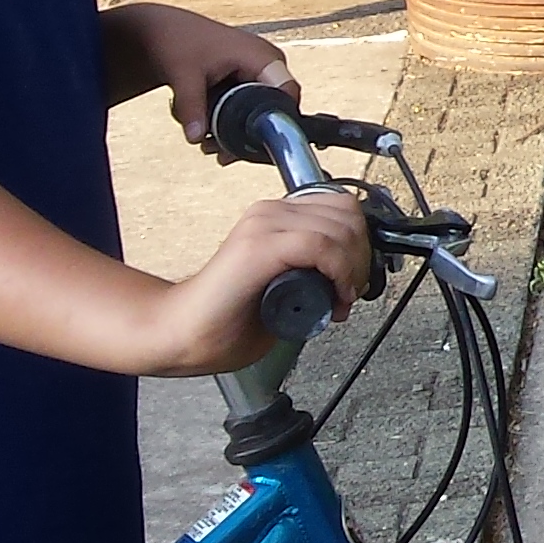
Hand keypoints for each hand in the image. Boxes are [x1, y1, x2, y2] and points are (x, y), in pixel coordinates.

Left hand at [109, 4, 295, 144]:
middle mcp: (268, 65)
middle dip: (246, 135)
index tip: (250, 146)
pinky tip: (206, 130)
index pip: (287, 95)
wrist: (164, 30)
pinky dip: (227, 121)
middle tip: (219, 153)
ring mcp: (259, 72)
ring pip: (258, 112)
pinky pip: (247, 106)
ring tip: (206, 144)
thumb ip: (191, 106)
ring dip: (233, 132)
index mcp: (264, 57)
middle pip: (273, 110)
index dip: (276, 122)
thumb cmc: (177, 41)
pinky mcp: (247, 79)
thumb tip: (195, 137)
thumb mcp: (184, 75)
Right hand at [149, 182, 377, 373]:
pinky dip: (339, 271)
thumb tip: (353, 274)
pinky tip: (336, 295)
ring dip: (352, 267)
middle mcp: (270, 212)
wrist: (182, 334)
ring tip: (340, 299)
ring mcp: (262, 225)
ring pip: (339, 228)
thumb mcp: (289, 285)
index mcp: (277, 217)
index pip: (341, 208)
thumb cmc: (228, 319)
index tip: (354, 280)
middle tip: (350, 292)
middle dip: (361, 256)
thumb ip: (315, 270)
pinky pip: (320, 245)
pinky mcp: (257, 246)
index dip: (359, 243)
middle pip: (347, 214)